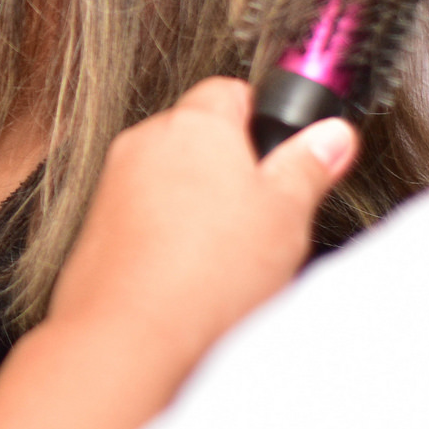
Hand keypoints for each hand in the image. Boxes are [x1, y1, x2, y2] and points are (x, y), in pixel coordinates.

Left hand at [46, 77, 358, 380]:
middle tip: (265, 214)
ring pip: (170, 179)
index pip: (230, 91)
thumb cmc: (207, 274)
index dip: (264, 121)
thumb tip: (331, 136)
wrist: (129, 336)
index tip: (286, 157)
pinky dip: (167, 235)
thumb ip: (309, 165)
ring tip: (229, 255)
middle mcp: (144, 144)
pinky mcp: (97, 228)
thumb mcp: (286, 214)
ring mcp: (114, 185)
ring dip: (199, 205)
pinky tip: (191, 274)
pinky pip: (143, 216)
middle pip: (199, 137)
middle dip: (232, 168)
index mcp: (193, 124)